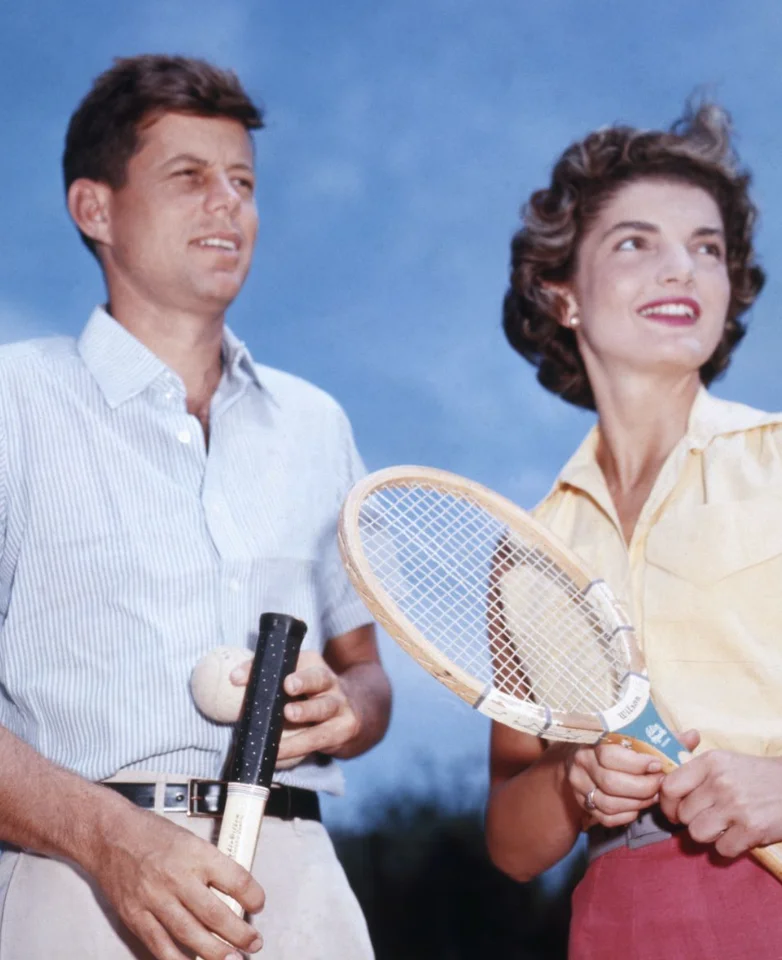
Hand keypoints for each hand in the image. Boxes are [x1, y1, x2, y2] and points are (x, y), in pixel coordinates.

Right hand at [90, 803, 263, 959]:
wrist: (109, 835)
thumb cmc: (151, 834)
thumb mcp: (190, 838)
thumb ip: (209, 865)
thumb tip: (234, 891)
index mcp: (195, 853)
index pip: (235, 879)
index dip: (253, 896)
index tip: (259, 904)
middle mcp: (176, 878)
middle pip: (215, 915)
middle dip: (239, 934)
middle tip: (254, 943)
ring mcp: (154, 900)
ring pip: (190, 936)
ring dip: (215, 953)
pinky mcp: (136, 917)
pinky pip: (161, 946)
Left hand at [231, 650, 360, 764]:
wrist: (355, 713)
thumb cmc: (312, 697)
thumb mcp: (296, 682)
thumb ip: (266, 679)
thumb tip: (234, 679)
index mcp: (314, 665)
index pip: (291, 660)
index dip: (267, 666)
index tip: (238, 677)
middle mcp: (330, 683)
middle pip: (319, 678)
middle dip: (304, 681)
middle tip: (288, 685)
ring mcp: (339, 706)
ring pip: (324, 707)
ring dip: (306, 711)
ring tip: (289, 714)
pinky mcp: (343, 729)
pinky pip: (318, 738)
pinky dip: (297, 746)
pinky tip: (278, 752)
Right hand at [565, 739, 664, 827]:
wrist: (586, 760)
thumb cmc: (616, 746)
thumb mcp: (633, 737)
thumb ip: (658, 739)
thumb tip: (691, 737)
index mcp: (591, 743)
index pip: (609, 756)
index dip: (637, 763)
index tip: (657, 765)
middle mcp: (581, 765)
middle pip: (611, 783)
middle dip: (643, 787)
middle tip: (660, 784)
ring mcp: (580, 788)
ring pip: (609, 804)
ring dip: (638, 802)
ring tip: (654, 795)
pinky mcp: (584, 806)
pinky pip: (608, 818)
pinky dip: (628, 814)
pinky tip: (639, 805)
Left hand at [660, 746, 781, 856]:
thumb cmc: (756, 776)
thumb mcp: (725, 761)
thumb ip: (695, 771)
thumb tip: (663, 785)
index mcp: (710, 762)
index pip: (670, 787)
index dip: (667, 803)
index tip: (675, 810)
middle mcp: (720, 782)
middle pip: (683, 814)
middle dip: (692, 820)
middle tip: (708, 818)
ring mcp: (736, 806)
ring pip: (697, 833)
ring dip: (709, 835)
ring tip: (724, 826)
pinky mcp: (751, 829)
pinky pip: (722, 849)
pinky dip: (729, 847)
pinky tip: (740, 835)